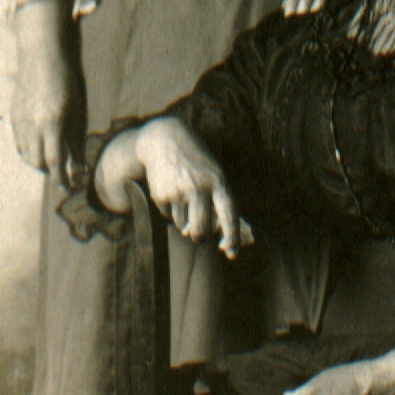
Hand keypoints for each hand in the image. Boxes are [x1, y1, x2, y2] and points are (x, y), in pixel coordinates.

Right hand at [11, 0, 81, 184]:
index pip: (55, 160)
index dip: (62, 177)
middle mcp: (33, 124)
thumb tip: (78, 162)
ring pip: (26, 154)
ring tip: (51, 162)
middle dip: (50, 172)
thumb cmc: (65, 78)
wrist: (40, 54)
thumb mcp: (77, 107)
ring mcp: (20, 119)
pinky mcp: (13, 115)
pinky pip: (19, 142)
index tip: (69, 186)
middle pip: (37, 161)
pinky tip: (38, 148)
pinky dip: (28, 151)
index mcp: (51, 122)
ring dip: (38, 162)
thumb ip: (75, 136)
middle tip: (62, 174)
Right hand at [132, 117, 251, 255]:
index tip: (232, 253)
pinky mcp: (163, 194)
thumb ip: (216, 201)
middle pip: (202, 229)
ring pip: (183, 225)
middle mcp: (202, 189)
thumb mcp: (214, 174)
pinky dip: (169, 209)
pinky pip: (167, 215)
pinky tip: (170, 190)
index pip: (229, 216)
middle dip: (198, 236)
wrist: (165, 141)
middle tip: (195, 232)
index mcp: (220, 184)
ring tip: (182, 198)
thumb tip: (206, 233)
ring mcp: (181, 192)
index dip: (232, 237)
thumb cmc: (195, 162)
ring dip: (182, 220)